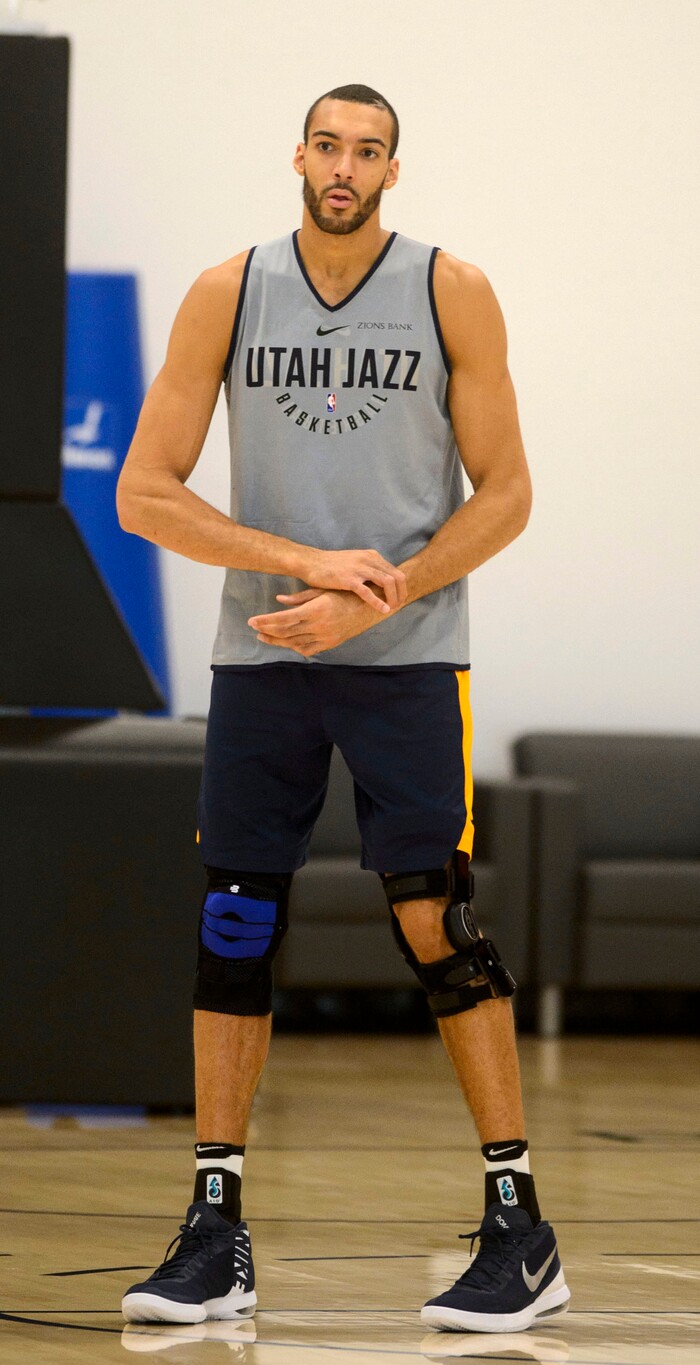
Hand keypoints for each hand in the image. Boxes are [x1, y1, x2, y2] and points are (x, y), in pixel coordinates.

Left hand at [249, 588, 388, 656]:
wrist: (371, 608)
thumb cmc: (346, 594)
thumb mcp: (322, 591)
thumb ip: (299, 598)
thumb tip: (278, 600)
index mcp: (316, 610)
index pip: (283, 619)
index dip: (265, 621)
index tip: (252, 621)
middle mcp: (319, 626)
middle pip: (286, 632)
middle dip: (267, 631)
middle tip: (253, 629)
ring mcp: (325, 637)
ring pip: (294, 642)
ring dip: (277, 640)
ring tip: (264, 636)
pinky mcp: (330, 643)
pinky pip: (308, 649)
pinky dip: (294, 647)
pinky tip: (285, 643)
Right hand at [301, 547, 406, 613]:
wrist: (310, 562)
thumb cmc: (331, 565)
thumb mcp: (355, 561)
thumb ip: (369, 569)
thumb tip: (381, 582)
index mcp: (372, 556)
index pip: (396, 571)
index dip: (401, 587)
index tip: (400, 599)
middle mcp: (368, 559)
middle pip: (396, 577)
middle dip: (401, 593)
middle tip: (399, 606)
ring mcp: (359, 569)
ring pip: (387, 582)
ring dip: (393, 598)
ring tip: (392, 609)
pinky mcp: (349, 579)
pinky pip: (368, 592)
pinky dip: (378, 602)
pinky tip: (383, 610)